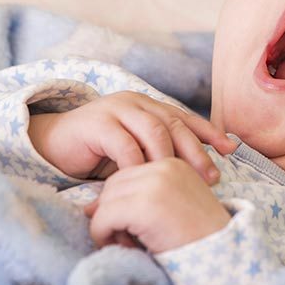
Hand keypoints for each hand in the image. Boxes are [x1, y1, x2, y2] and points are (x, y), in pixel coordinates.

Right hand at [27, 91, 235, 183]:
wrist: (53, 145)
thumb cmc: (97, 153)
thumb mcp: (133, 150)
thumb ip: (157, 153)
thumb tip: (196, 174)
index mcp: (147, 106)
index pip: (184, 117)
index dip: (209, 132)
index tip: (231, 150)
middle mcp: (135, 102)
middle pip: (174, 123)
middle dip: (196, 150)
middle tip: (211, 176)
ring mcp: (115, 109)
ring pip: (153, 130)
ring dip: (169, 158)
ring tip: (180, 181)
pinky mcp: (96, 124)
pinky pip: (124, 144)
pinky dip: (137, 164)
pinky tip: (146, 182)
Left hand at [83, 159, 231, 253]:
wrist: (225, 259)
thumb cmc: (198, 241)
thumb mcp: (171, 210)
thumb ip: (140, 199)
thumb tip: (92, 207)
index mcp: (173, 164)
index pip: (127, 175)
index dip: (123, 204)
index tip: (136, 229)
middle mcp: (163, 166)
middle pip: (112, 186)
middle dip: (112, 214)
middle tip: (131, 239)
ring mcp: (154, 184)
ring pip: (105, 202)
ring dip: (109, 226)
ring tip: (131, 243)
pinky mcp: (144, 205)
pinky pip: (103, 218)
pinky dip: (104, 236)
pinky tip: (126, 248)